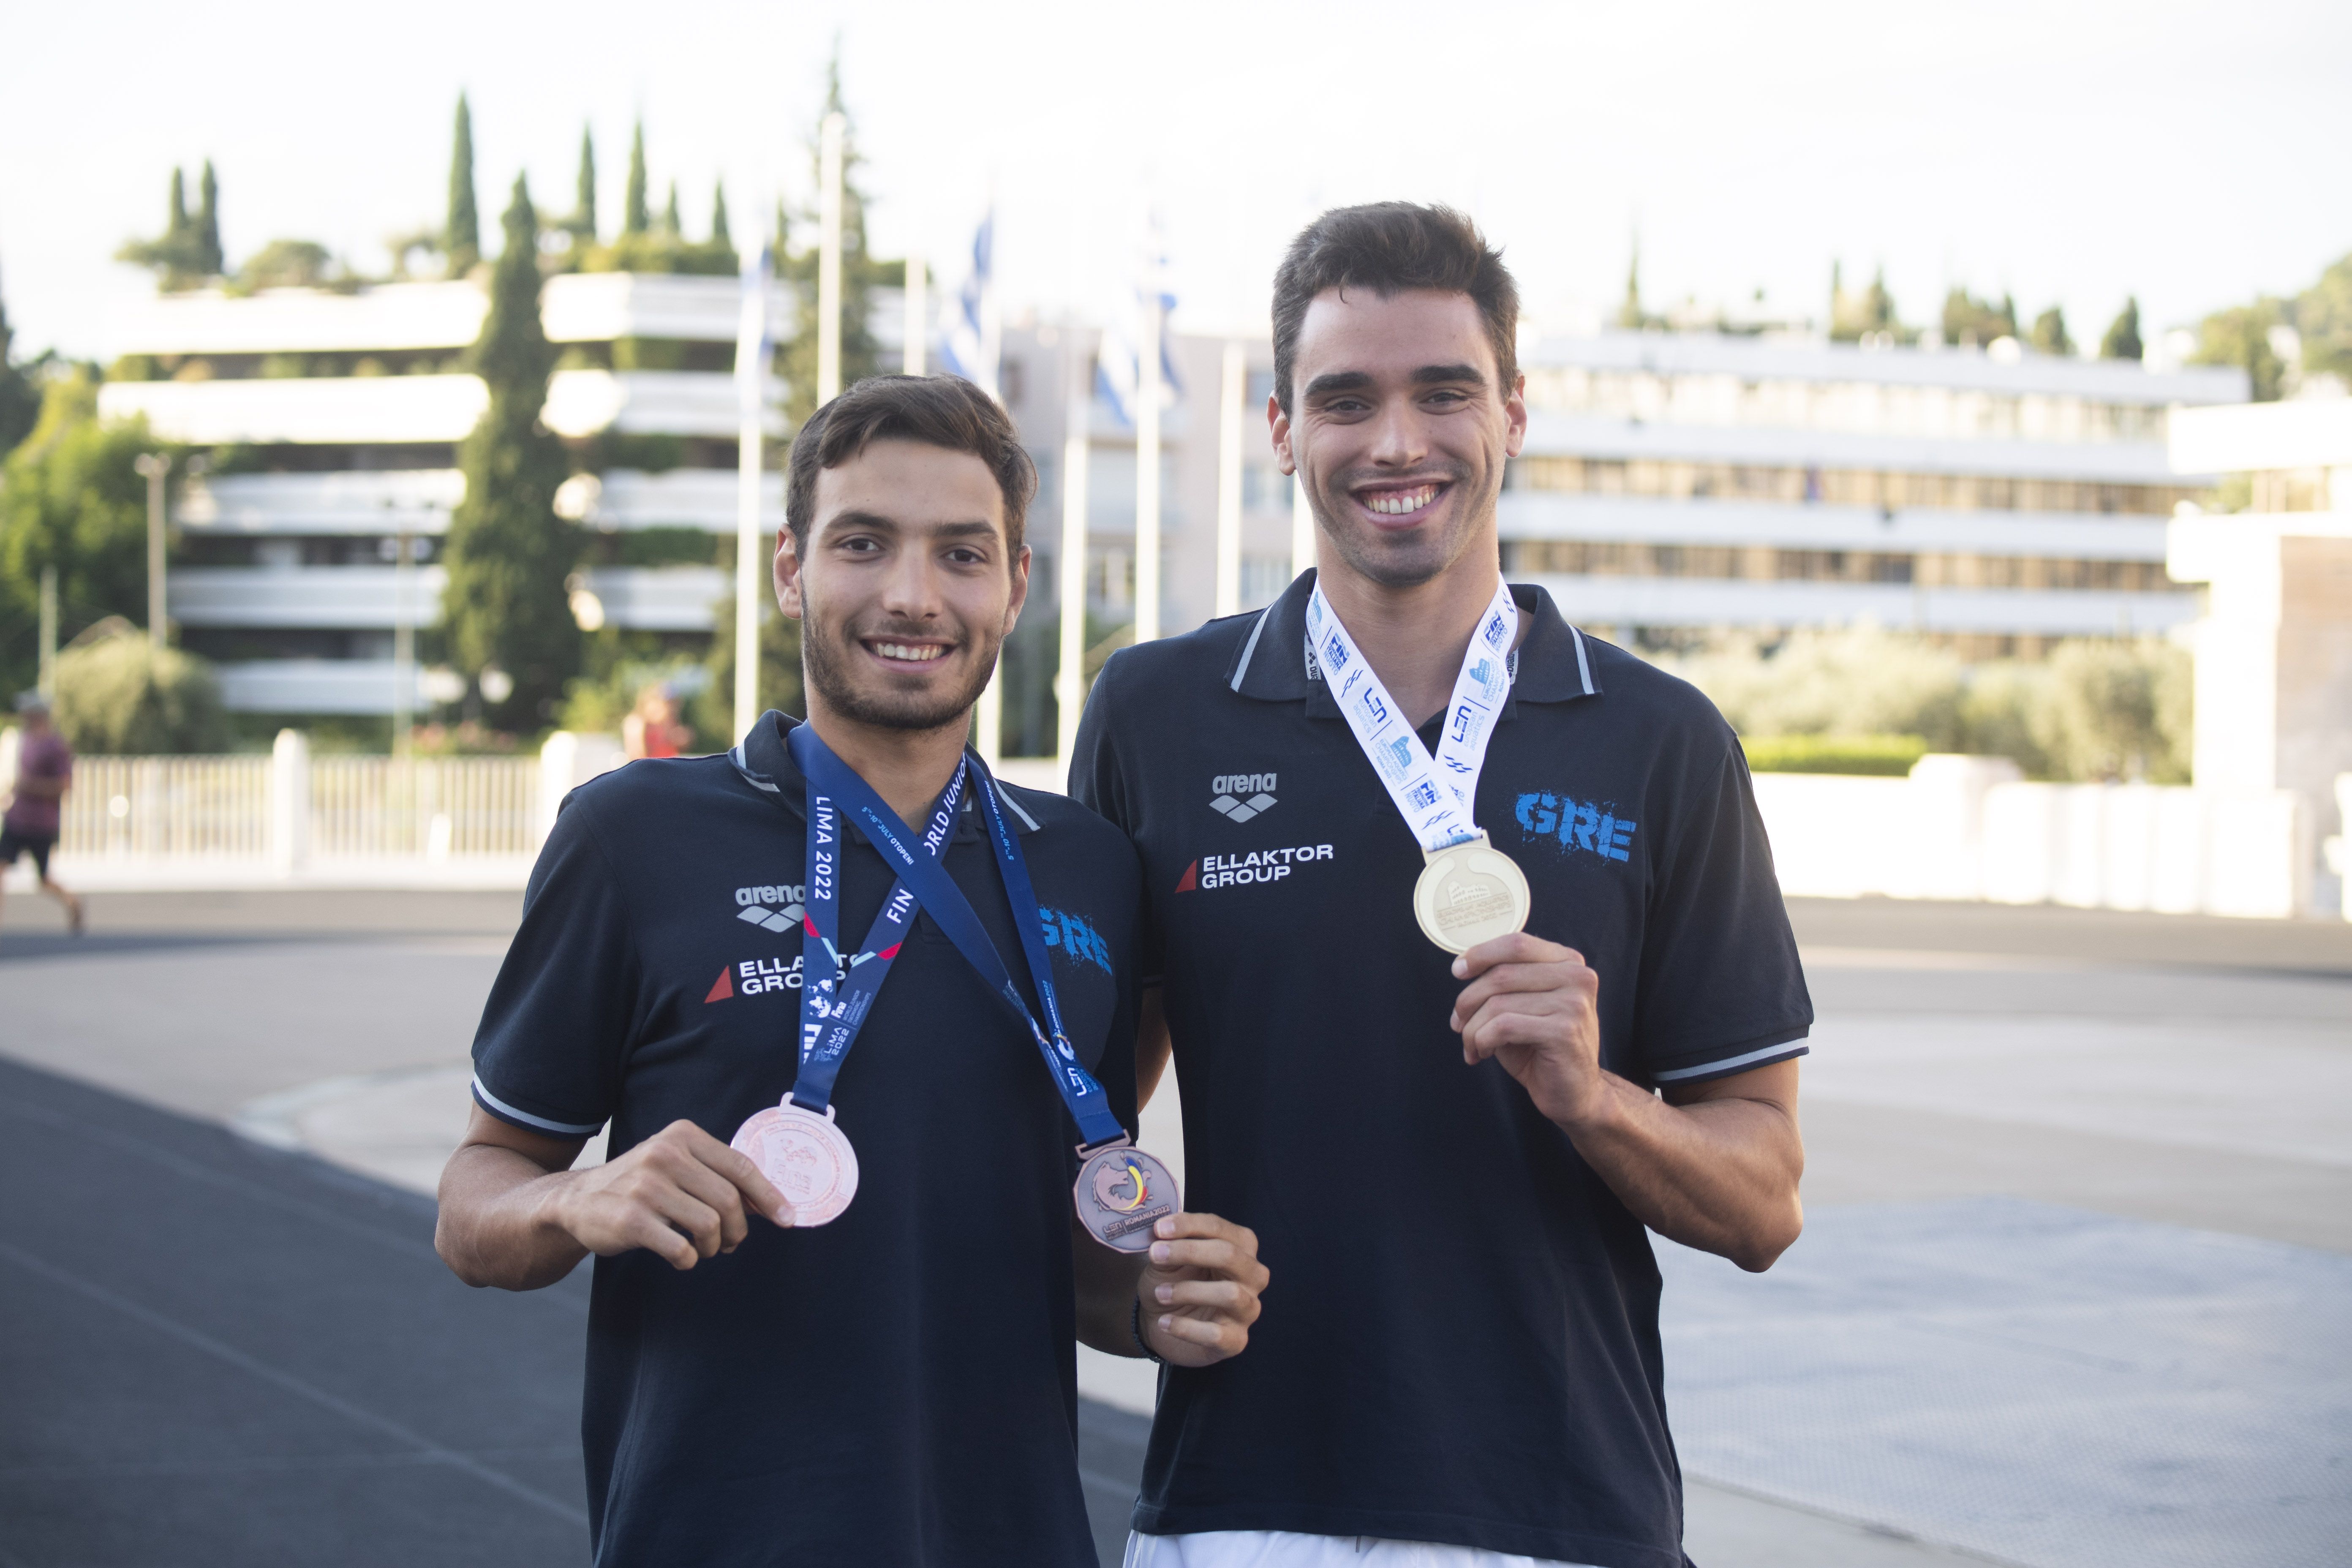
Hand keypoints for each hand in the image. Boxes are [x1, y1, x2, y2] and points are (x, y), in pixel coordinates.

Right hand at [544, 1119, 791, 1270]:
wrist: (577, 1201)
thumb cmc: (640, 1185)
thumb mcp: (677, 1165)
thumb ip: (717, 1176)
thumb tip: (769, 1203)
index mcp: (682, 1136)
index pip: (740, 1166)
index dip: (768, 1196)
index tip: (787, 1218)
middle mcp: (665, 1154)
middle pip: (728, 1200)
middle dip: (738, 1230)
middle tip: (730, 1243)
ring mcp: (646, 1186)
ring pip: (709, 1225)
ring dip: (713, 1247)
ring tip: (704, 1249)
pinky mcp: (631, 1218)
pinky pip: (681, 1249)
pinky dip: (688, 1259)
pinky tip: (681, 1256)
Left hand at [1136, 1213, 1267, 1367]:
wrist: (1163, 1322)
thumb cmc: (1173, 1281)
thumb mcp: (1166, 1259)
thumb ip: (1167, 1245)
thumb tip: (1161, 1237)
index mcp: (1240, 1246)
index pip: (1220, 1228)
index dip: (1189, 1225)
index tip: (1159, 1228)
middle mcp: (1252, 1275)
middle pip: (1230, 1255)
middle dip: (1190, 1251)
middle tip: (1156, 1254)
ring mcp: (1248, 1309)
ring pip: (1230, 1294)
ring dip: (1189, 1290)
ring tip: (1160, 1293)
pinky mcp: (1236, 1340)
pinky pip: (1217, 1334)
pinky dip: (1186, 1328)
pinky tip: (1164, 1323)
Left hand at [1449, 932, 1605, 1128]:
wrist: (1573, 1093)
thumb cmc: (1541, 1048)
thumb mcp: (1522, 1005)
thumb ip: (1504, 981)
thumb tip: (1462, 966)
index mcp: (1568, 962)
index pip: (1517, 943)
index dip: (1481, 954)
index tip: (1458, 970)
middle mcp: (1577, 977)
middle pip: (1501, 974)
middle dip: (1468, 1000)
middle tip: (1457, 1023)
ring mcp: (1574, 1003)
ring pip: (1498, 1003)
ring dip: (1472, 1028)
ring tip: (1471, 1045)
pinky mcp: (1564, 1031)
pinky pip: (1503, 1027)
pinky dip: (1482, 1040)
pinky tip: (1482, 1053)